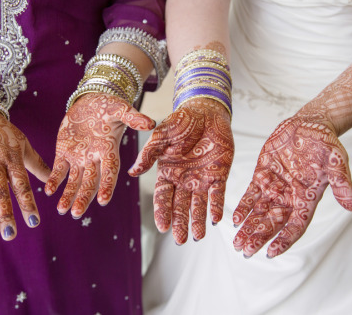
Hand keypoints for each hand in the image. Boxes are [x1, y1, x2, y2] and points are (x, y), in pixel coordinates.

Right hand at [0, 110, 50, 240]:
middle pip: (0, 190)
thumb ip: (36, 164)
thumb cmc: (2, 133)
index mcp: (12, 159)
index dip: (28, 203)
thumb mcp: (22, 145)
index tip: (34, 222)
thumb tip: (53, 181)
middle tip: (11, 234)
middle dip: (6, 213)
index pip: (22, 185)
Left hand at [45, 93, 154, 217]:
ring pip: (74, 181)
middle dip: (83, 197)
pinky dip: (53, 180)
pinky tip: (48, 191)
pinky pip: (58, 170)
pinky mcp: (64, 153)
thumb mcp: (120, 108)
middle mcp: (94, 158)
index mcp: (109, 150)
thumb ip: (133, 117)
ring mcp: (79, 158)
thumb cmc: (108, 105)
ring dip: (68, 195)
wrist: (89, 101)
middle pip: (90, 182)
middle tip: (76, 213)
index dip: (107, 186)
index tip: (103, 201)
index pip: (109, 172)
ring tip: (62, 210)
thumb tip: (151, 124)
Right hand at [129, 98, 233, 243]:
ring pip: (199, 204)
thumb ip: (149, 155)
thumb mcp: (161, 136)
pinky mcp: (219, 174)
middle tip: (180, 240)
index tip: (163, 227)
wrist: (205, 110)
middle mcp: (184, 180)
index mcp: (167, 172)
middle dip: (180, 223)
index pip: (163, 197)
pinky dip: (216, 206)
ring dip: (198, 220)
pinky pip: (218, 194)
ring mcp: (202, 178)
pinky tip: (216, 220)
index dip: (163, 212)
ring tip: (197, 236)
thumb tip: (133, 173)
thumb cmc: (180, 121)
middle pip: (180, 206)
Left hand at [233, 116, 351, 257]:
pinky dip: (243, 207)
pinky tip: (235, 219)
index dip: (283, 240)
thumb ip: (342, 183)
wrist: (309, 124)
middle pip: (273, 223)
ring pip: (259, 213)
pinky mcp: (262, 175)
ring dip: (248, 228)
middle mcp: (289, 197)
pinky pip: (250, 195)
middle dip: (259, 238)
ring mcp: (275, 187)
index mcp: (307, 198)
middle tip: (245, 251)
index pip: (295, 226)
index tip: (271, 253)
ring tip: (237, 243)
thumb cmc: (326, 143)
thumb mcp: (336, 161)